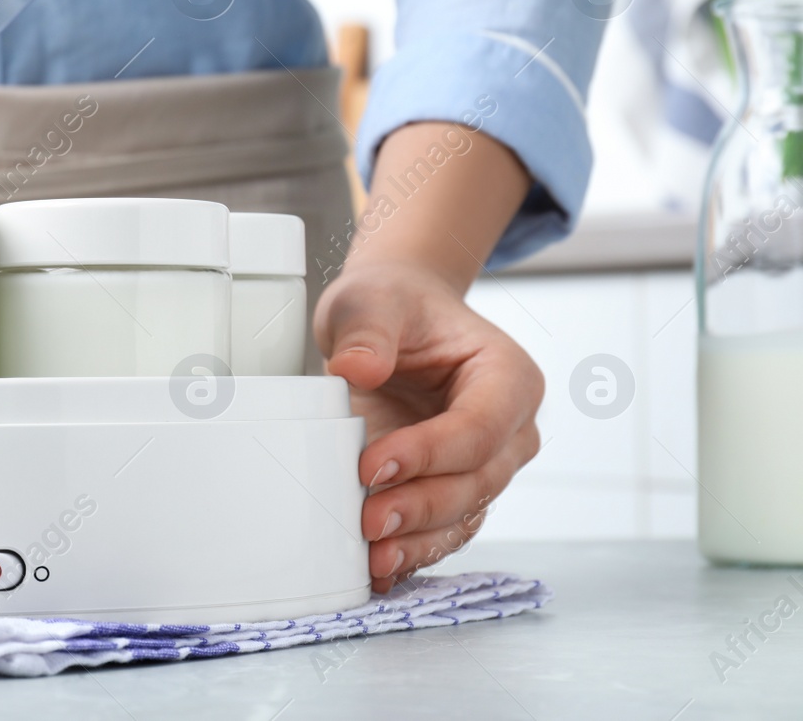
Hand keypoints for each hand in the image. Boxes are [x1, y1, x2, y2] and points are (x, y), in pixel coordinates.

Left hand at [315, 258, 542, 593]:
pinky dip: (413, 550)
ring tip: (373, 557)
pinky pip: (443, 531)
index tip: (373, 463)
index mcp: (508, 377)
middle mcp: (510, 430)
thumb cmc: (393, 306)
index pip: (479, 428)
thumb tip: (358, 369)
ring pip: (463, 516)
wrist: (392, 322)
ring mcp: (485, 466)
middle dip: (421, 506)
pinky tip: (379, 567)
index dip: (430, 453)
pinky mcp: (453, 490)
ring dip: (419, 541)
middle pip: (476, 481)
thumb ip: (368, 330)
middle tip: (368, 520)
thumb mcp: (372, 300)